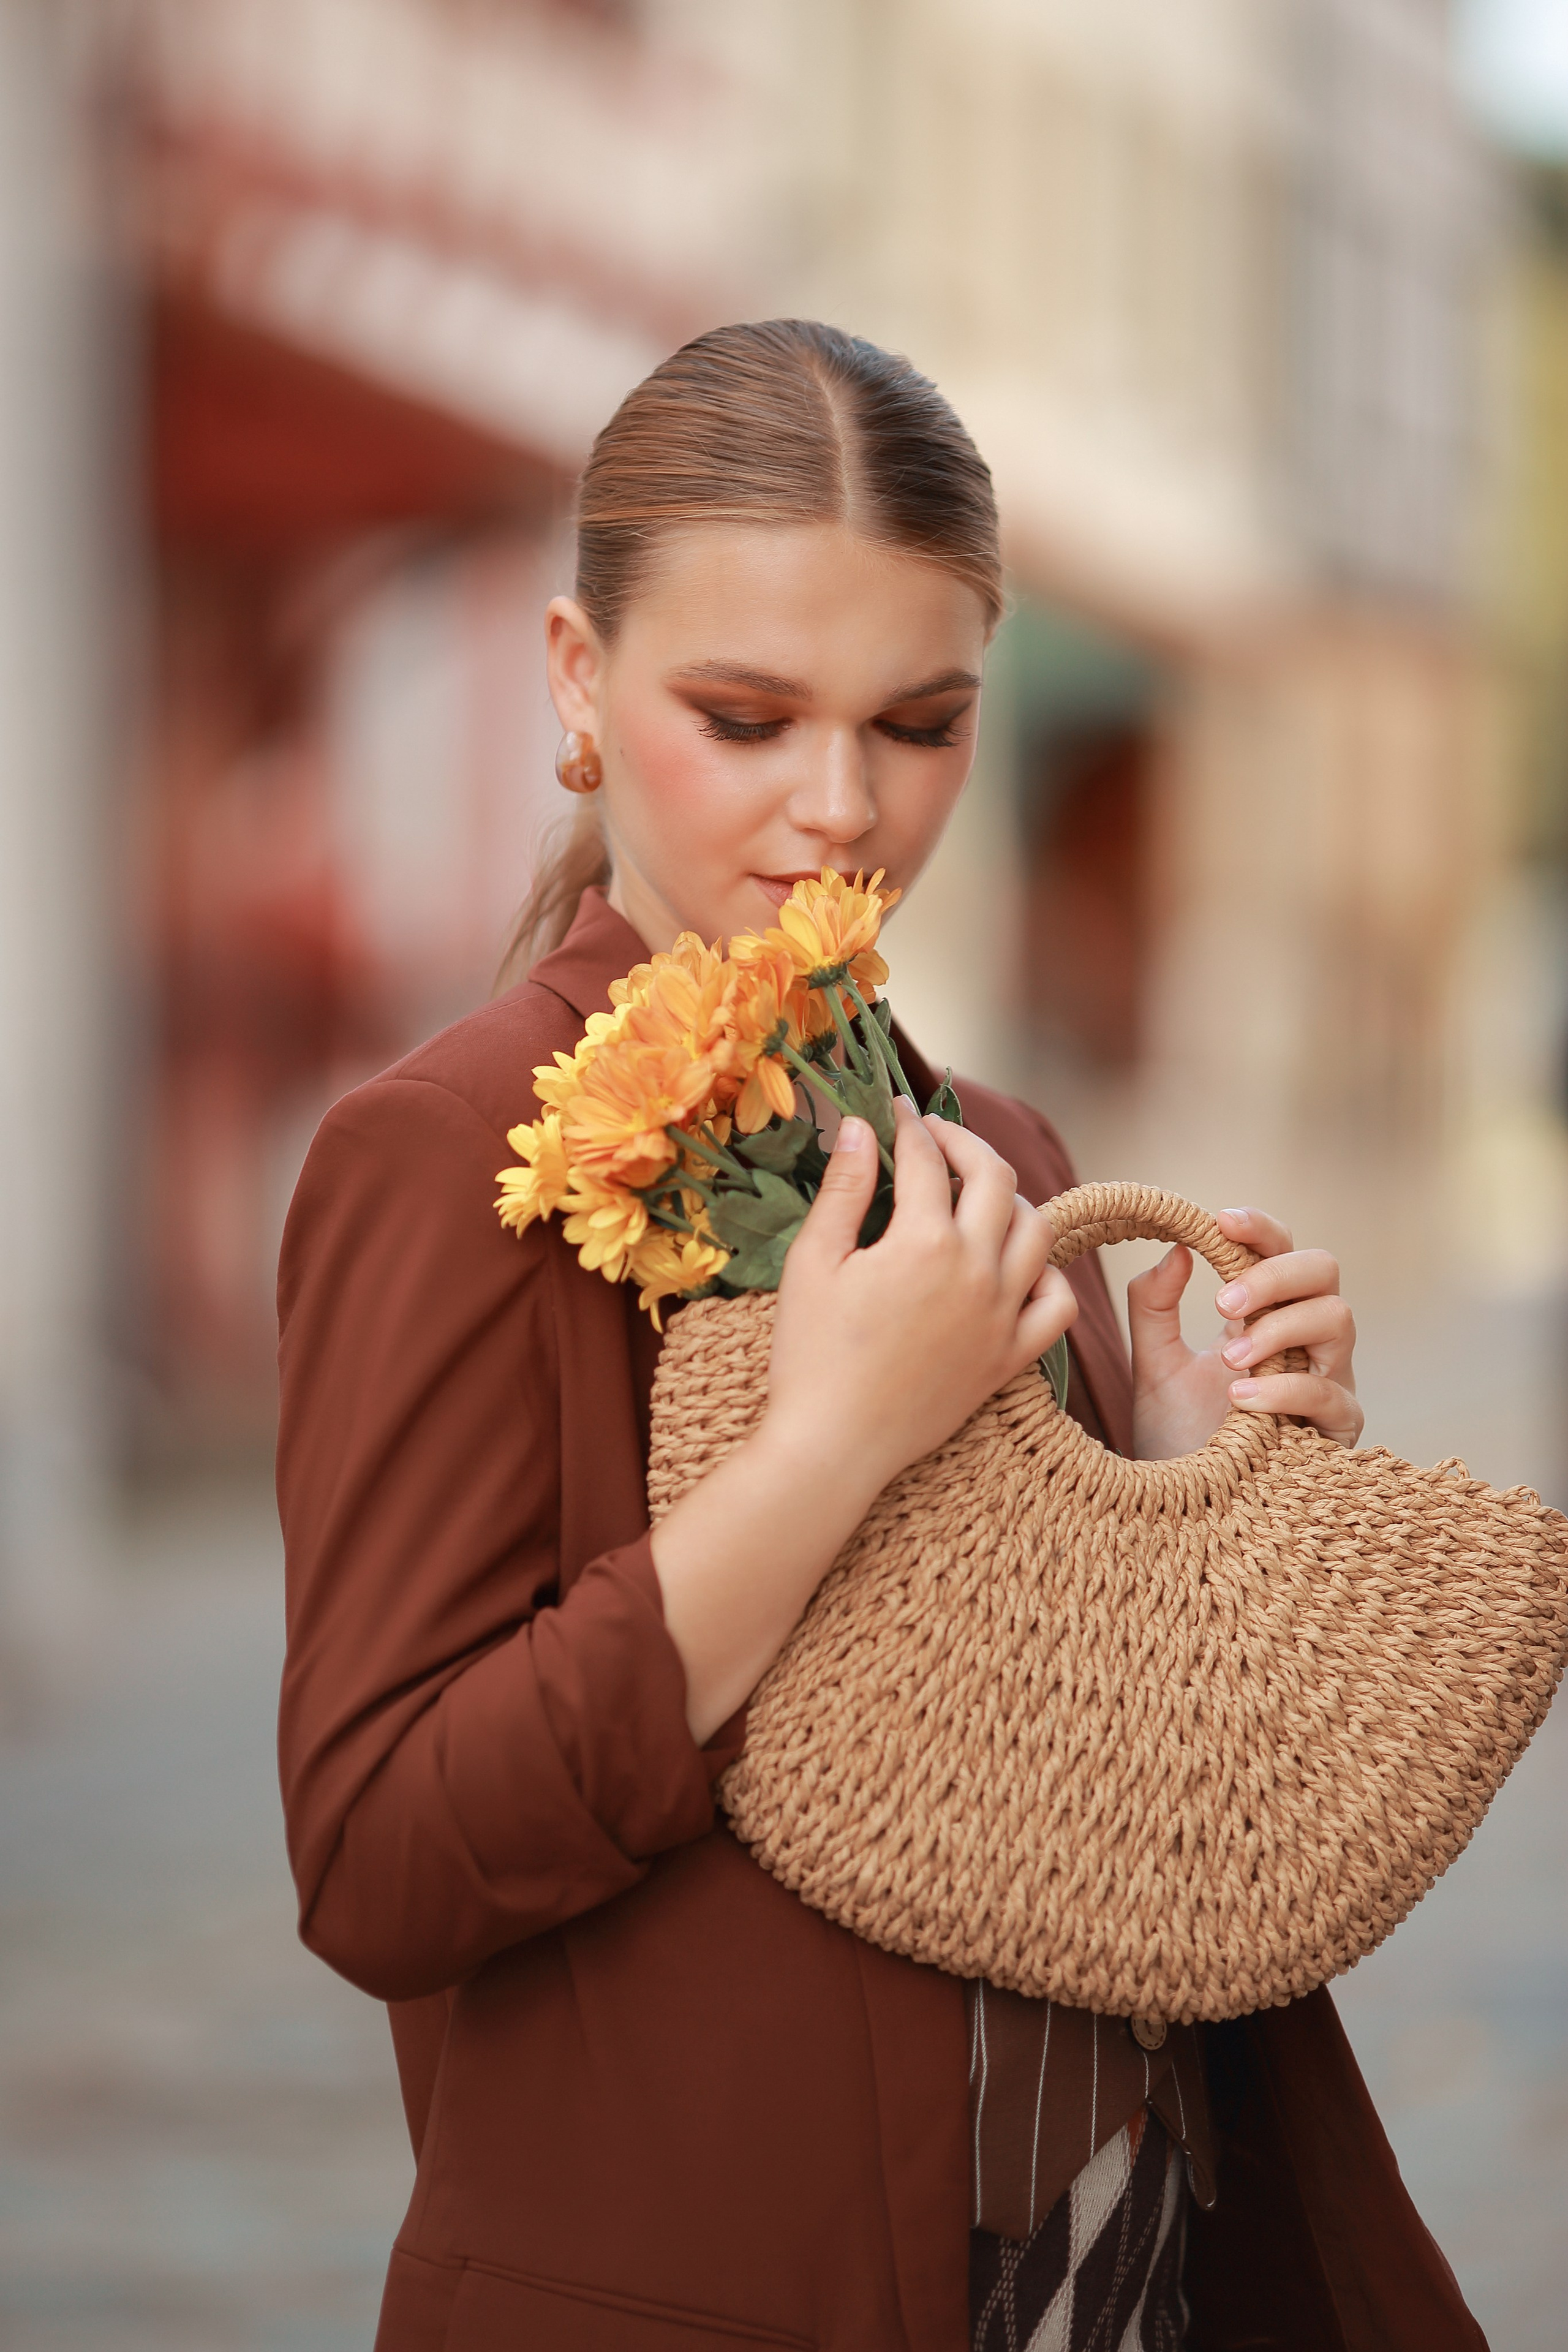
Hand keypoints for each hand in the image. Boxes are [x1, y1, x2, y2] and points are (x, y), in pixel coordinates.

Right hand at [766, 1101, 1078, 1492]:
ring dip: (1010, 1198)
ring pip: (1037, 1231)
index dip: (908, 1125)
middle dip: (964, 1142)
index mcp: (923, 1242)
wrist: (833, 1447)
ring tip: (975, 1193)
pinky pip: (1058, 1305)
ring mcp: (1001, 1316)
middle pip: (994, 1177)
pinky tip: (1016, 1265)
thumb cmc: (810, 1355)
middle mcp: (976, 1271)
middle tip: (933, 1137)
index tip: (893, 1112)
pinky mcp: (1010, 1358)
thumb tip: (859, 1126)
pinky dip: (1046, 1274)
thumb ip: (843, 1189)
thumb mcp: (812, 1262)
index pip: (926, 1158)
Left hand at [1128, 1206, 1361, 1460]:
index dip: (1259, 1229)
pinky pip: (1330, 1392)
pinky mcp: (1339, 1428)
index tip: (1219, 1221)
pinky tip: (1241, 1400)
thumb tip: (1174, 1248)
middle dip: (1273, 1275)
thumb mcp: (1154, 1367)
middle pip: (1324, 1269)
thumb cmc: (1178, 1436)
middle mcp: (1304, 1339)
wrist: (1185, 1510)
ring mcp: (1328, 1379)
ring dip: (1280, 1327)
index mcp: (1264, 1314)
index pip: (1279, 1251)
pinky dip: (1285, 1389)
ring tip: (1229, 1359)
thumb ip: (1155, 1308)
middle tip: (1222, 1303)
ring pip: (1338, 1318)